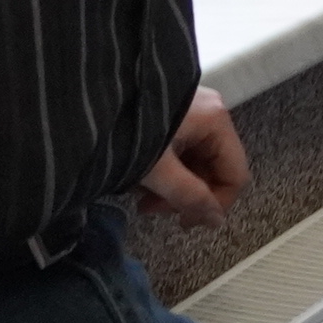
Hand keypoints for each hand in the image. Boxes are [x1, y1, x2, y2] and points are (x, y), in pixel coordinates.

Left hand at [138, 85, 248, 227]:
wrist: (87, 101)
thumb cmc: (127, 132)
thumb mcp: (159, 170)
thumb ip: (190, 197)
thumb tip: (217, 220)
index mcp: (216, 121)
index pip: (235, 174)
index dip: (215, 204)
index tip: (185, 222)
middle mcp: (210, 114)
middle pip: (213, 170)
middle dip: (184, 195)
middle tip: (151, 208)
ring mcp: (191, 113)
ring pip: (194, 163)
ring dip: (171, 186)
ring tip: (139, 195)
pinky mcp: (171, 115)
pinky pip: (179, 151)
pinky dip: (163, 170)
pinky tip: (139, 178)